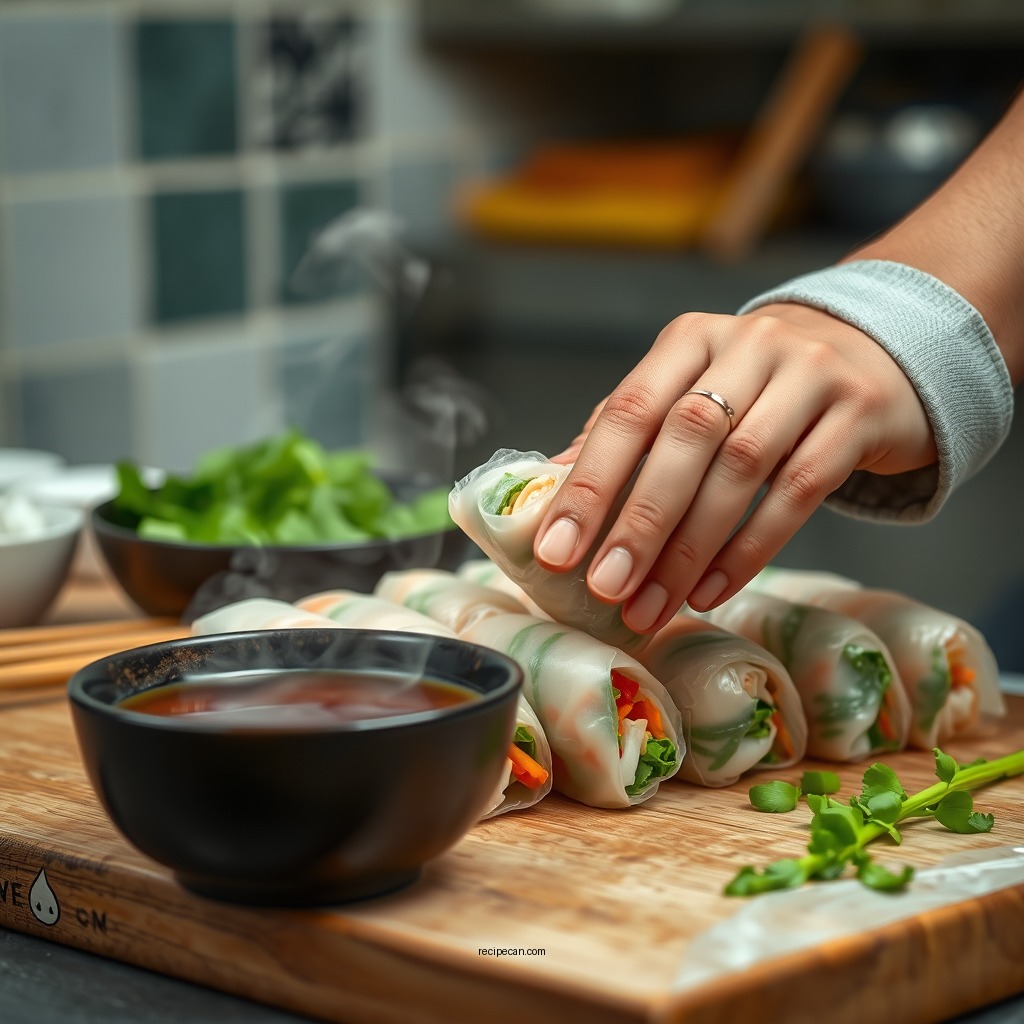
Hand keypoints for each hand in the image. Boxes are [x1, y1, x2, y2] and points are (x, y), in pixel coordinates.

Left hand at [533, 302, 937, 632]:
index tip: (555, 549)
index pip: (629, 411)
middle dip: (639, 521)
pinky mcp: (858, 415)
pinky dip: (749, 549)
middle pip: (684, 438)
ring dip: (689, 548)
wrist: (873, 354)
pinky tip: (711, 589)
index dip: (590, 483)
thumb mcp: (690, 389)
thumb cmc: (758, 386)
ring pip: (741, 469)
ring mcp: (810, 374)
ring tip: (652, 604)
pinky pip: (800, 491)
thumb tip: (550, 481)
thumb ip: (628, 430)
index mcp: (690, 340)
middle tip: (605, 586)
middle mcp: (750, 345)